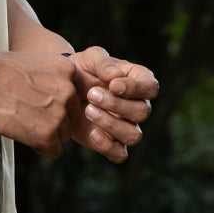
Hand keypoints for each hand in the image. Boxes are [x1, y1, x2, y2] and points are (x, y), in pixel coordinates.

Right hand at [0, 51, 93, 159]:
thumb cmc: (0, 68)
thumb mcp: (38, 62)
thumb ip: (55, 78)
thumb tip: (61, 97)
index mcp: (69, 71)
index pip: (74, 95)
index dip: (57, 101)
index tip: (39, 99)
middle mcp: (69, 92)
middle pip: (72, 116)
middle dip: (54, 118)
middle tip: (30, 112)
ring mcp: (59, 115)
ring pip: (64, 135)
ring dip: (47, 132)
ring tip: (24, 121)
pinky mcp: (46, 135)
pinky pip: (55, 151)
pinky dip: (40, 147)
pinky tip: (25, 134)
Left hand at [69, 46, 157, 163]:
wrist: (61, 88)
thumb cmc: (82, 69)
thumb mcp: (91, 58)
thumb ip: (104, 64)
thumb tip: (116, 77)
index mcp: (138, 82)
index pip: (151, 88)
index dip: (136, 88)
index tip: (113, 85)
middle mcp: (137, 106)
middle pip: (143, 112)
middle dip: (117, 105)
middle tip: (91, 94)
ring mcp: (125, 126)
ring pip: (134, 135)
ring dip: (111, 124)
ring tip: (88, 110)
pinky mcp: (111, 143)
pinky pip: (120, 154)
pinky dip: (107, 146)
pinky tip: (91, 132)